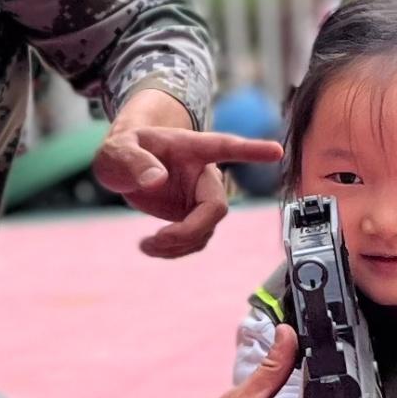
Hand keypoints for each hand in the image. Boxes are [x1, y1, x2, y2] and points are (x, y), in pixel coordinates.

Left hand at [95, 111, 281, 257]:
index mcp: (192, 149)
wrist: (124, 163)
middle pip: (215, 208)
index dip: (252, 150)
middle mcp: (204, 174)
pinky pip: (194, 240)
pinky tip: (150, 247)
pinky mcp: (194, 216)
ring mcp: (201, 198)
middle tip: (156, 239)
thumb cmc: (125, 147)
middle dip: (189, 231)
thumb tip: (156, 180)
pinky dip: (174, 251)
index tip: (277, 151)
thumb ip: (133, 160)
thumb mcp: (119, 148)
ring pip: (205, 231)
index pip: (226, 147)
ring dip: (177, 246)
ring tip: (145, 245)